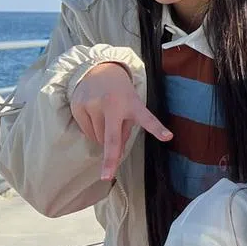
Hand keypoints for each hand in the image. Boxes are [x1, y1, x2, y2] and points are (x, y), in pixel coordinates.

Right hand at [70, 62, 171, 180]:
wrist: (98, 70)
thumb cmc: (120, 94)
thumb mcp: (131, 105)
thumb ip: (126, 129)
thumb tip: (115, 153)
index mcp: (132, 103)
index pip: (147, 118)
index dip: (157, 128)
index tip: (168, 136)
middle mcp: (112, 104)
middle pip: (111, 138)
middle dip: (110, 158)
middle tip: (107, 175)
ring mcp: (93, 104)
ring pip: (98, 138)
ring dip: (103, 138)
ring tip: (107, 119)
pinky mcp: (78, 106)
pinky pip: (86, 132)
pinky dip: (92, 131)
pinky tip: (95, 116)